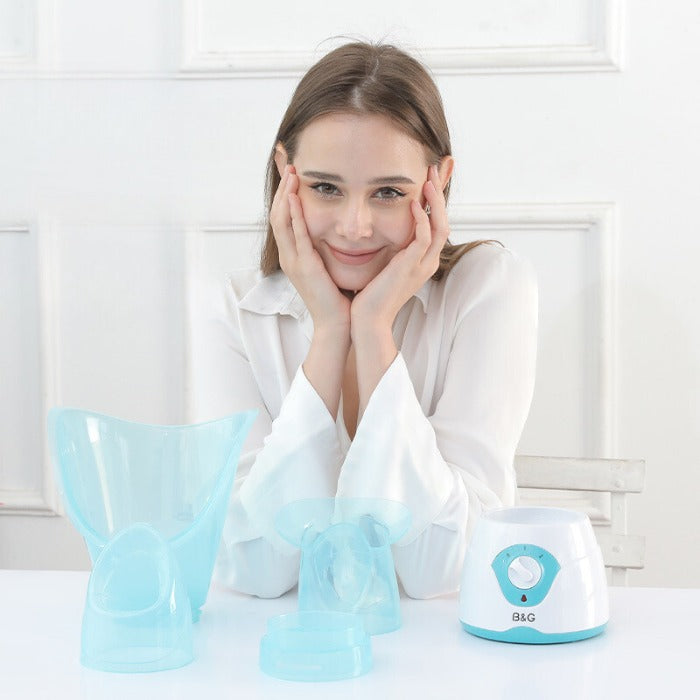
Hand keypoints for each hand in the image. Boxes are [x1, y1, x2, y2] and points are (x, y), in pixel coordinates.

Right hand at [270, 165, 350, 332]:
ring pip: (282, 222)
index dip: (284, 195)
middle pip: (277, 215)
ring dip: (285, 196)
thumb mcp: (327, 268)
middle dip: (281, 188)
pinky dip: (294, 215)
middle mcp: (289, 257)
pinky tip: (295, 198)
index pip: (284, 219)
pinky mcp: (304, 266)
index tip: (290, 174)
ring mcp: (294, 261)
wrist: (337, 324)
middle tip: (287, 164)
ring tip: (290, 174)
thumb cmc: (337, 298)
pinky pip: (296, 236)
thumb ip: (326, 250)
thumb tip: (336, 233)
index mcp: (294, 256)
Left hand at [351, 164, 448, 333]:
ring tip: (428, 179)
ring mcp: (422, 265)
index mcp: (422, 260)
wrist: (367, 320)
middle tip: (438, 166)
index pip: (437, 223)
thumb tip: (379, 228)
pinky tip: (413, 203)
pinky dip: (421, 219)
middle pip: (445, 220)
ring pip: (440, 226)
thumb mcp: (384, 266)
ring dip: (435, 201)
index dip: (437, 198)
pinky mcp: (410, 268)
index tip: (433, 174)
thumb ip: (389, 248)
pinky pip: (424, 238)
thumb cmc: (370, 295)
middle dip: (442, 192)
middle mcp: (427, 261)